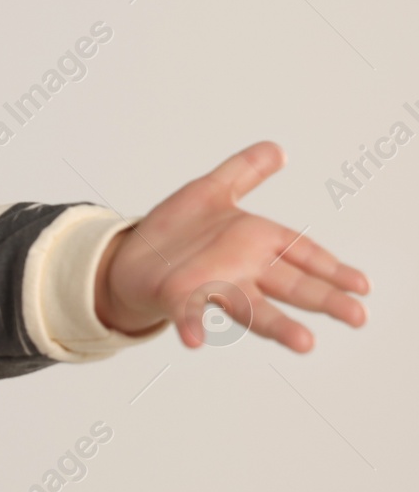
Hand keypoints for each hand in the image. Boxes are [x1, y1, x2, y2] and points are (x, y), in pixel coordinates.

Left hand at [94, 141, 370, 351]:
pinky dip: (191, 326)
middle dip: (324, 299)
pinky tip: (194, 340)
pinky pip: (187, 312)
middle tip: (357, 317)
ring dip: (278, 325)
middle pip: (290, 284)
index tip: (362, 285)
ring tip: (306, 343)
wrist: (129, 258)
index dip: (331, 268)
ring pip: (252, 307)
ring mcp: (213, 286)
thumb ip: (243, 171)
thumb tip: (277, 149)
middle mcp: (242, 270)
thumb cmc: (176, 232)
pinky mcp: (178, 296)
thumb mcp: (210, 191)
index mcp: (255, 242)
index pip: (302, 254)